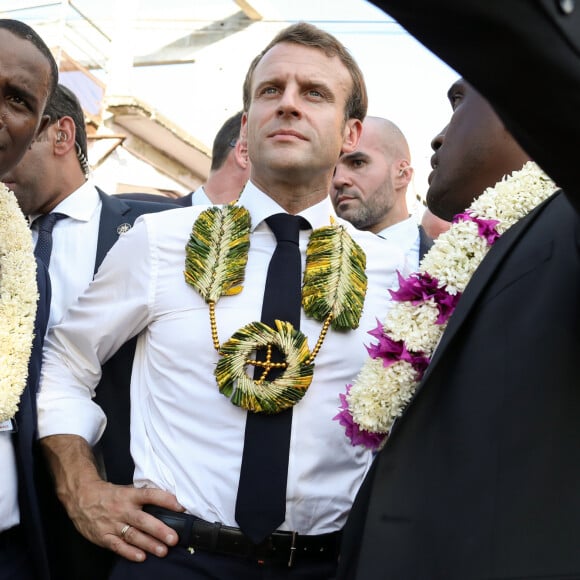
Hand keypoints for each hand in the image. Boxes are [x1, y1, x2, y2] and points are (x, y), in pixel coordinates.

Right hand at [67, 480, 183, 561]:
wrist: (82, 497)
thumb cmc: (109, 494)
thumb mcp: (126, 490)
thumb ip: (142, 497)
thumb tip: (167, 501)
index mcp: (130, 495)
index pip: (151, 495)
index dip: (166, 500)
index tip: (181, 507)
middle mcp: (122, 509)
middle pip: (143, 520)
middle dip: (159, 530)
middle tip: (174, 538)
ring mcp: (112, 524)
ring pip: (132, 535)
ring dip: (149, 544)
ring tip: (163, 551)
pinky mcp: (103, 536)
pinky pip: (117, 546)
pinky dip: (129, 552)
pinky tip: (141, 557)